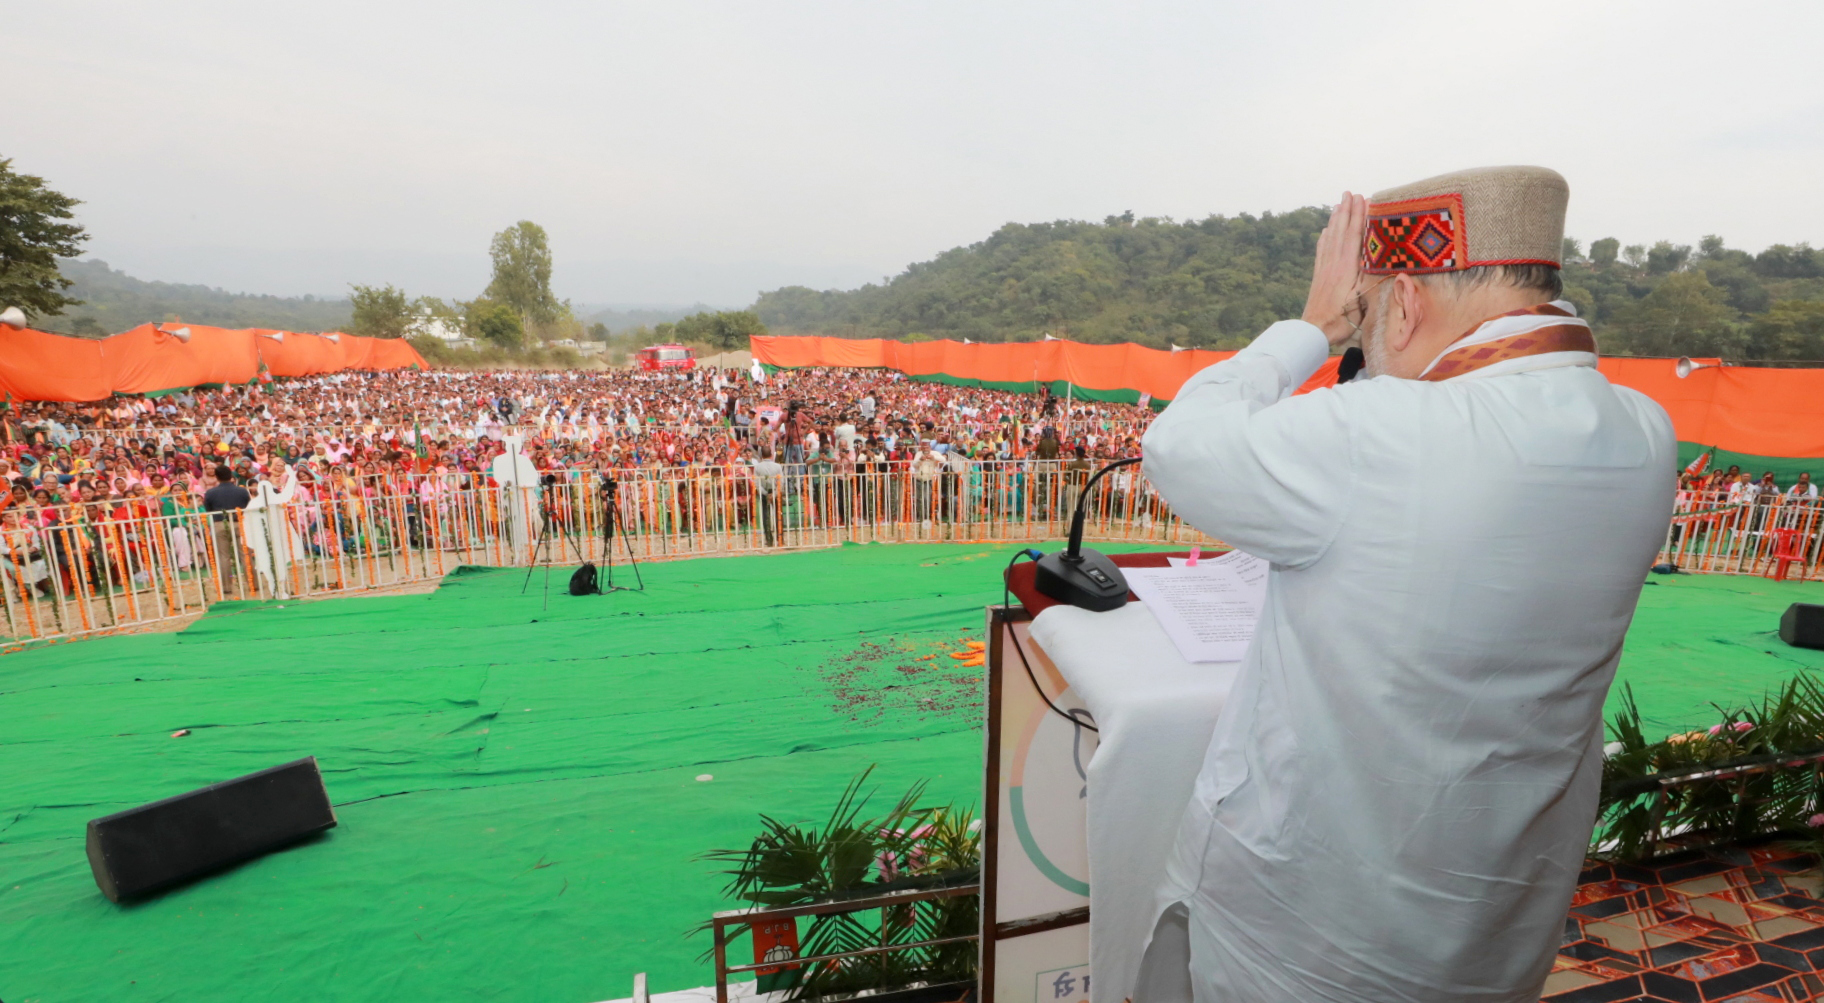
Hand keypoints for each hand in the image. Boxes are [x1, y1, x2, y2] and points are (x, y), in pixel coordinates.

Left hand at [1302, 192, 1368, 345]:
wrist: (1313, 333)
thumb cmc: (1341, 322)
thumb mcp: (1361, 305)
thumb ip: (1370, 284)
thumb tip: (1380, 265)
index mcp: (1347, 269)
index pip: (1354, 237)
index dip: (1359, 217)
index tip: (1362, 200)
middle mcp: (1335, 265)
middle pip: (1342, 232)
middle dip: (1346, 211)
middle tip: (1349, 193)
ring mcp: (1325, 269)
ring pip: (1331, 238)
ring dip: (1335, 220)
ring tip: (1338, 203)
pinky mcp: (1318, 276)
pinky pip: (1322, 251)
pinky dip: (1324, 238)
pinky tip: (1326, 230)